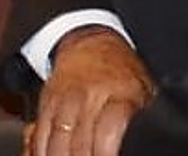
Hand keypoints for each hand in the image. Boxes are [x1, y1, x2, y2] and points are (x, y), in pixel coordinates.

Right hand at [29, 28, 154, 155]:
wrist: (91, 43)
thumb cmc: (123, 72)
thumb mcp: (144, 89)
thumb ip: (143, 117)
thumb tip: (146, 141)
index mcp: (121, 92)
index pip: (110, 127)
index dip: (106, 151)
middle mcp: (92, 95)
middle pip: (81, 140)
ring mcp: (67, 99)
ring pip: (58, 140)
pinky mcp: (48, 102)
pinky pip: (41, 134)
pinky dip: (43, 151)